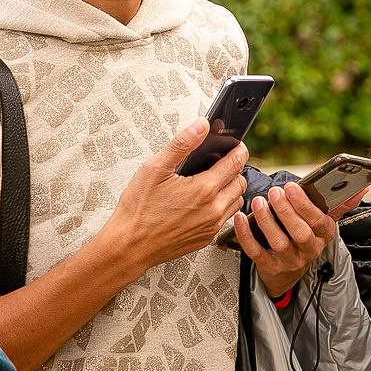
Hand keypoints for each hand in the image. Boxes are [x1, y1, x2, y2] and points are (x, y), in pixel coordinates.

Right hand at [101, 120, 248, 273]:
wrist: (130, 245)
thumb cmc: (138, 209)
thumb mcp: (155, 168)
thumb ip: (182, 144)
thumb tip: (201, 125)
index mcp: (204, 189)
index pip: (235, 163)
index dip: (239, 150)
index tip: (238, 145)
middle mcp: (213, 209)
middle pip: (240, 182)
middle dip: (234, 170)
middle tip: (220, 164)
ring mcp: (210, 226)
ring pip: (235, 202)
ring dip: (230, 189)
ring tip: (212, 182)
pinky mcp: (205, 238)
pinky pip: (224, 219)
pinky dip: (221, 207)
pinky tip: (202, 203)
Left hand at [234, 183, 339, 298]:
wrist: (288, 273)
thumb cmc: (305, 237)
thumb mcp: (323, 223)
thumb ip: (339, 205)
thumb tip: (360, 188)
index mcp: (323, 234)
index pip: (319, 221)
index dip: (305, 205)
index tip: (293, 187)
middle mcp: (308, 249)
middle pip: (300, 232)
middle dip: (286, 211)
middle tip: (274, 192)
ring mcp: (289, 260)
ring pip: (279, 242)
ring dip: (267, 220)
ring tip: (258, 202)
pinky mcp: (269, 267)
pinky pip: (256, 252)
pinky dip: (246, 235)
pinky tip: (240, 218)